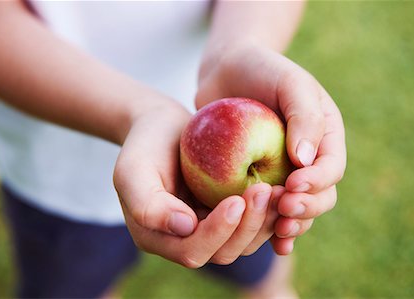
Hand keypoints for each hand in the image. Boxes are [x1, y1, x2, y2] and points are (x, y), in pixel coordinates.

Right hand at [113, 99, 287, 266]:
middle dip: (247, 226)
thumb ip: (148, 205)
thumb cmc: (144, 145)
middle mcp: (185, 239)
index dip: (217, 232)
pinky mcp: (226, 213)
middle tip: (265, 190)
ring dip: (264, 221)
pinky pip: (251, 223)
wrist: (161, 127)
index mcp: (158, 237)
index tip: (236, 201)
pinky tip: (280, 189)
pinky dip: (268, 211)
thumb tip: (184, 228)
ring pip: (243, 242)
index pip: (192, 249)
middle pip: (223, 251)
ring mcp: (208, 227)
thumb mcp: (133, 170)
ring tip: (278, 190)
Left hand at [196, 41, 346, 253]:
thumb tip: (307, 160)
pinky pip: (267, 209)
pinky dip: (269, 227)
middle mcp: (307, 159)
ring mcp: (282, 172)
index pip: (330, 168)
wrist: (227, 71)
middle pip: (319, 195)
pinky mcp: (257, 179)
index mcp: (324, 137)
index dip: (317, 182)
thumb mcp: (291, 83)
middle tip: (284, 210)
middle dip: (306, 207)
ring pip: (296, 208)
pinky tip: (266, 240)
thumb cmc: (262, 70)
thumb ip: (304, 117)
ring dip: (290, 223)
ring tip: (277, 231)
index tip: (293, 185)